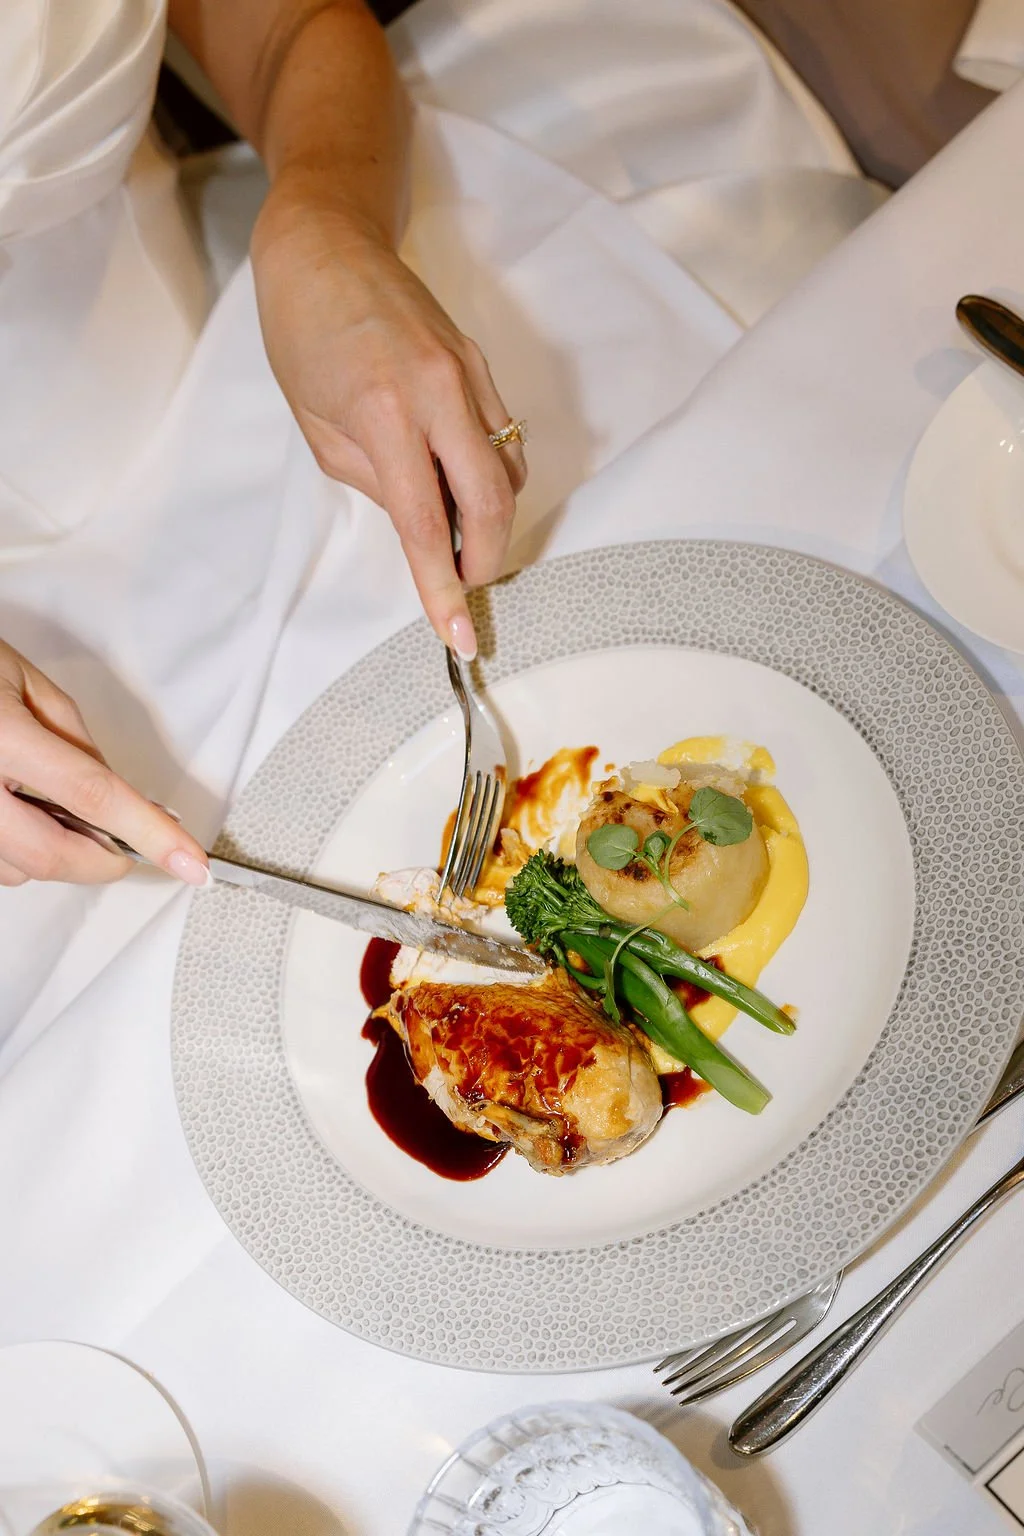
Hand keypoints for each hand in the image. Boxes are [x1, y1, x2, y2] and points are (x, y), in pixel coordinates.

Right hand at [0, 641, 210, 887]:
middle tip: (133, 842)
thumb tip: (121, 796)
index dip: (149, 833)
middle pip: (52, 856)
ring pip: (18, 871)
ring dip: (56, 852)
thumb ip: (77, 742)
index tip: (190, 862)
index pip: (91, 797)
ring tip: (51, 803)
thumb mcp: (24, 680)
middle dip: (105, 859)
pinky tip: (19, 808)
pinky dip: (19, 850)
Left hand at [251, 191, 526, 657]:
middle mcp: (439, 392)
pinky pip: (505, 437)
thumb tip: (423, 525)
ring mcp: (469, 373)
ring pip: (510, 471)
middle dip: (487, 558)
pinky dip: (492, 475)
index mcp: (385, 414)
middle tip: (465, 584)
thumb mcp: (318, 429)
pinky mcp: (481, 362)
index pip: (427, 525)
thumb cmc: (302, 333)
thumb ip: (377, 484)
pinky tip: (461, 483)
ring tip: (456, 529)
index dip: (444, 589)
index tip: (459, 635)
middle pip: (493, 503)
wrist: (325, 244)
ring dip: (491, 517)